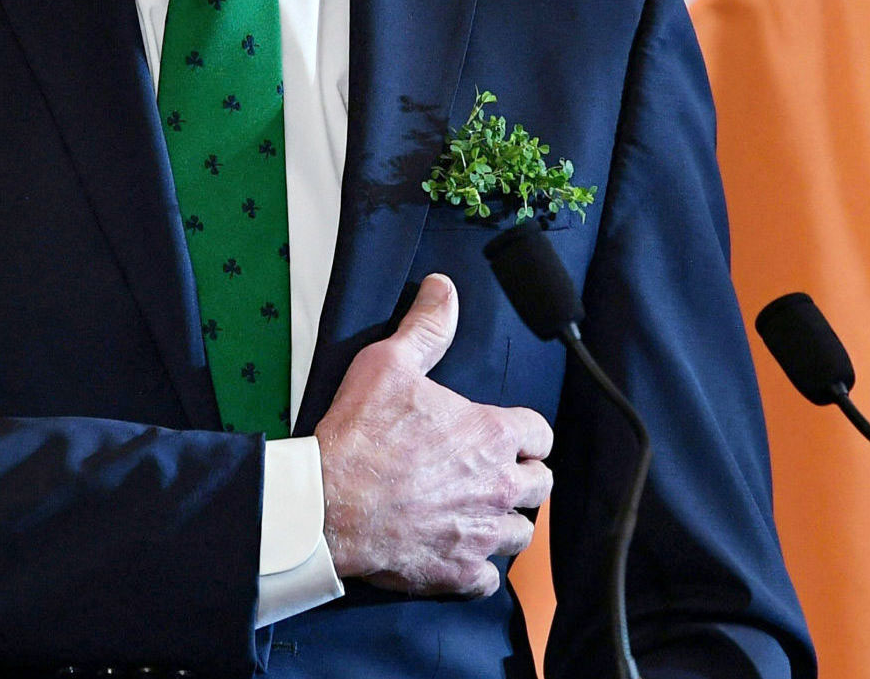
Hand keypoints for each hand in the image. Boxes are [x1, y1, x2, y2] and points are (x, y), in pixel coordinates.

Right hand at [314, 273, 554, 596]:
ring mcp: (480, 533)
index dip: (526, 433)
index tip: (508, 436)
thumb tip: (444, 289)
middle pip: (540, 485)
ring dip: (506, 523)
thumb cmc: (360, 434)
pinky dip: (478, 569)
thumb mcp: (389, 363)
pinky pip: (488, 579)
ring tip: (481, 514)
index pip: (541, 433)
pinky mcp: (458, 572)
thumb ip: (426, 327)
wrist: (327, 504)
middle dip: (523, 477)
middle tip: (494, 473)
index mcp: (492, 435)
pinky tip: (459, 552)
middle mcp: (497, 486)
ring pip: (521, 534)